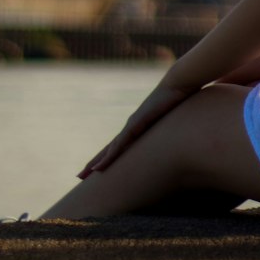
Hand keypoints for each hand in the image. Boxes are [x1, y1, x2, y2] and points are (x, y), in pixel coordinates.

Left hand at [78, 79, 195, 177]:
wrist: (179, 83)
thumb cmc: (179, 100)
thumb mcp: (174, 121)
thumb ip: (171, 129)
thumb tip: (180, 136)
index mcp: (140, 127)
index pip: (120, 145)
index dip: (108, 157)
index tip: (97, 170)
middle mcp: (132, 126)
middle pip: (109, 148)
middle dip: (96, 162)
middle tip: (80, 176)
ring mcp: (132, 125)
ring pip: (111, 149)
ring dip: (97, 162)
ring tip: (84, 175)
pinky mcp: (136, 124)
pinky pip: (120, 144)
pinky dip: (109, 156)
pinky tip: (101, 167)